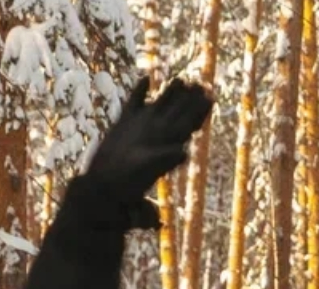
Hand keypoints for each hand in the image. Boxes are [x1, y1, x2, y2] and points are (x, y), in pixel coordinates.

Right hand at [84, 76, 214, 208]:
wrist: (107, 181)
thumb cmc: (130, 179)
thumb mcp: (150, 167)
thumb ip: (166, 158)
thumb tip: (185, 153)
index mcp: (168, 141)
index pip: (189, 122)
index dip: (200, 110)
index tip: (210, 96)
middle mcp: (158, 131)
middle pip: (178, 111)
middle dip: (190, 98)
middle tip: (200, 84)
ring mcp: (142, 125)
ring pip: (160, 104)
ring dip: (170, 92)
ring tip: (180, 80)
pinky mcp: (124, 122)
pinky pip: (135, 102)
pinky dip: (139, 90)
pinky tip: (145, 78)